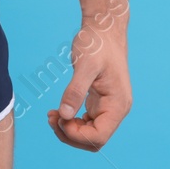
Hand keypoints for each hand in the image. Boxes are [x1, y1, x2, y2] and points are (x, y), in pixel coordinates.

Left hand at [47, 28, 130, 150]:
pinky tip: (58, 111)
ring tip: (51, 115)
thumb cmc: (98, 43)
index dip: (76, 135)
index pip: (98, 137)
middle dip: (70, 134)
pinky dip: (71, 122)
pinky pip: (86, 122)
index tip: (59, 118)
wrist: (104, 28)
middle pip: (93, 140)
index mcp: (118, 105)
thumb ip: (75, 91)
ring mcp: (108, 107)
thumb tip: (65, 115)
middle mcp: (116, 110)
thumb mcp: (85, 66)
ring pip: (89, 134)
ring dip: (69, 130)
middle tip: (51, 117)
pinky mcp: (99, 102)